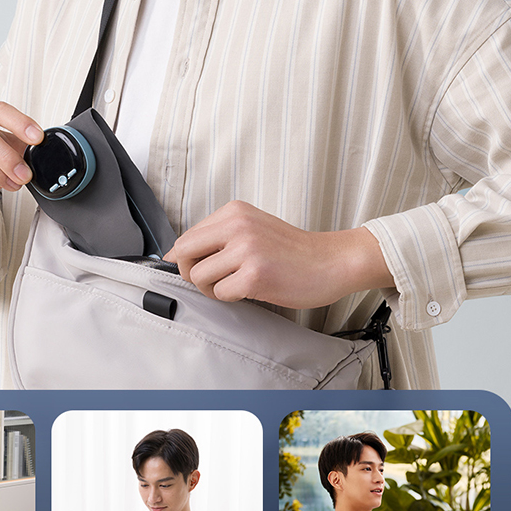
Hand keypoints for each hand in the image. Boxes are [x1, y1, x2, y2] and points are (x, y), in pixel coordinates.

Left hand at [164, 201, 391, 309]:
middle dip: (190, 273)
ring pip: (200, 277)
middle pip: (185, 253)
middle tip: (210, 281)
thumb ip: (220, 235)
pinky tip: (249, 291)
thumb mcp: (254, 227)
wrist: (331, 261)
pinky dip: (230, 298)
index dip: (185, 259)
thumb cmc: (294, 250)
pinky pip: (221, 294)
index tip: (193, 268)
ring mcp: (246, 250)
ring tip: (234, 286)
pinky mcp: (255, 275)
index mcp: (234, 212)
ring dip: (212, 289)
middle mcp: (237, 226)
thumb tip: (178, 253)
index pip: (187, 236)